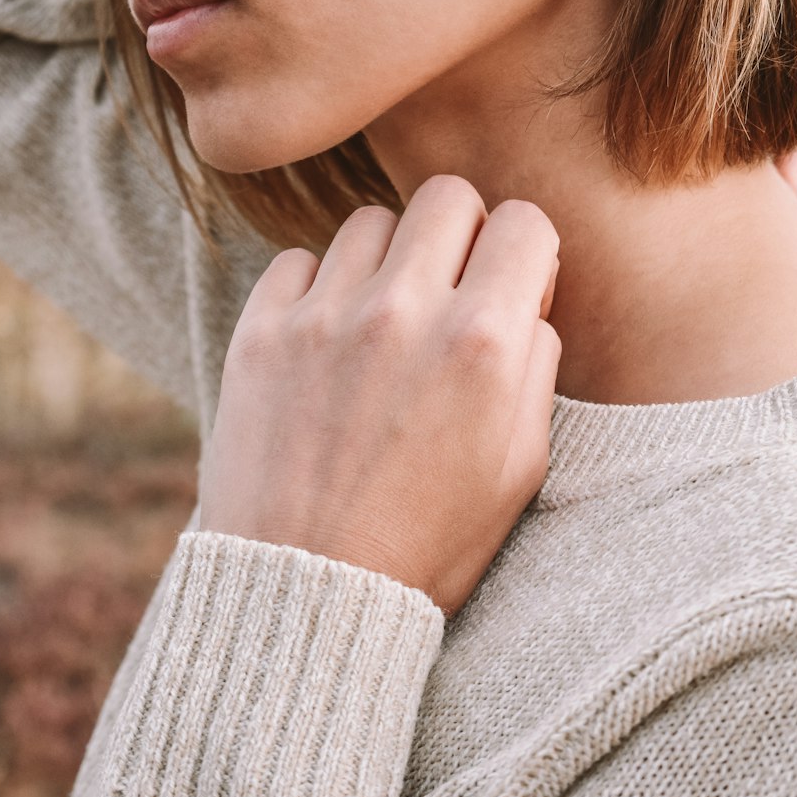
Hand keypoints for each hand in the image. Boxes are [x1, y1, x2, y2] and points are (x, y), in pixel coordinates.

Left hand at [199, 175, 561, 616]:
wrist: (306, 600)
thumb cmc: (429, 544)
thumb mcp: (522, 467)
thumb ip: (535, 363)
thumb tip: (524, 298)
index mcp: (485, 345)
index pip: (525, 222)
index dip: (527, 250)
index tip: (511, 282)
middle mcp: (405, 312)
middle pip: (447, 195)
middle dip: (463, 232)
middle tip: (451, 285)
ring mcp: (326, 317)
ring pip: (371, 221)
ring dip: (389, 259)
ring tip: (384, 318)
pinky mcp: (260, 332)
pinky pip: (299, 260)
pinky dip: (319, 287)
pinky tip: (328, 340)